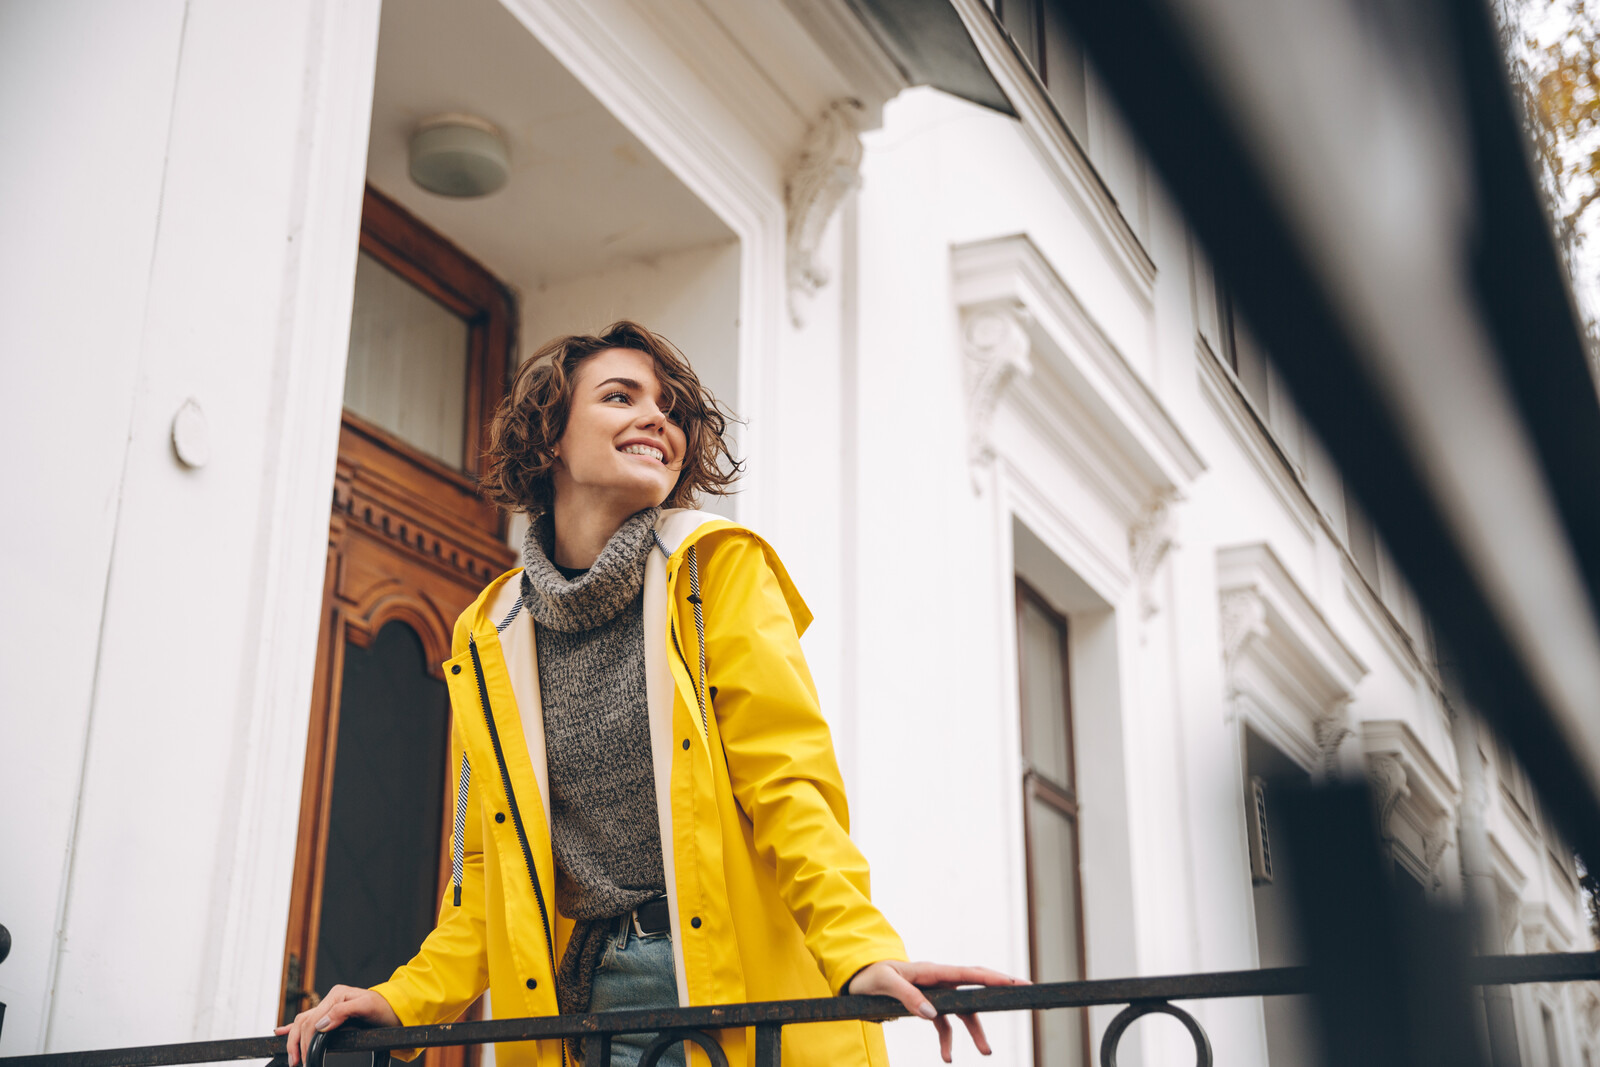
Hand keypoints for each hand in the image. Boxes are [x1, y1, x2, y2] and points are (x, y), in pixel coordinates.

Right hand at [274, 985, 400, 1066]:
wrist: (397, 1011)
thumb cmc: (385, 1009)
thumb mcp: (367, 1007)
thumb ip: (343, 1012)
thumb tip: (321, 1025)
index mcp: (337, 995)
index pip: (311, 1020)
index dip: (305, 1041)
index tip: (305, 1058)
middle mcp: (331, 999)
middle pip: (303, 1022)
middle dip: (296, 1044)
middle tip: (297, 1063)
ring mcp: (330, 1007)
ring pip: (302, 1022)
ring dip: (293, 1039)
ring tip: (293, 1058)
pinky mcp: (331, 1014)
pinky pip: (307, 1020)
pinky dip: (292, 1027)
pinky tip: (280, 1032)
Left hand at [847, 959, 1026, 1062]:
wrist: (857, 980)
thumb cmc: (870, 976)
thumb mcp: (883, 984)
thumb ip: (907, 997)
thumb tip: (931, 1013)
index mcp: (932, 971)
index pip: (969, 973)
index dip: (995, 978)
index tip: (1017, 982)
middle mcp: (938, 981)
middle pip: (975, 988)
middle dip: (999, 993)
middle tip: (1024, 995)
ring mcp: (935, 994)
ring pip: (963, 1012)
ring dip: (974, 1031)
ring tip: (985, 1052)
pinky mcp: (927, 1006)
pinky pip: (944, 1025)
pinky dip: (948, 1040)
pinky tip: (947, 1057)